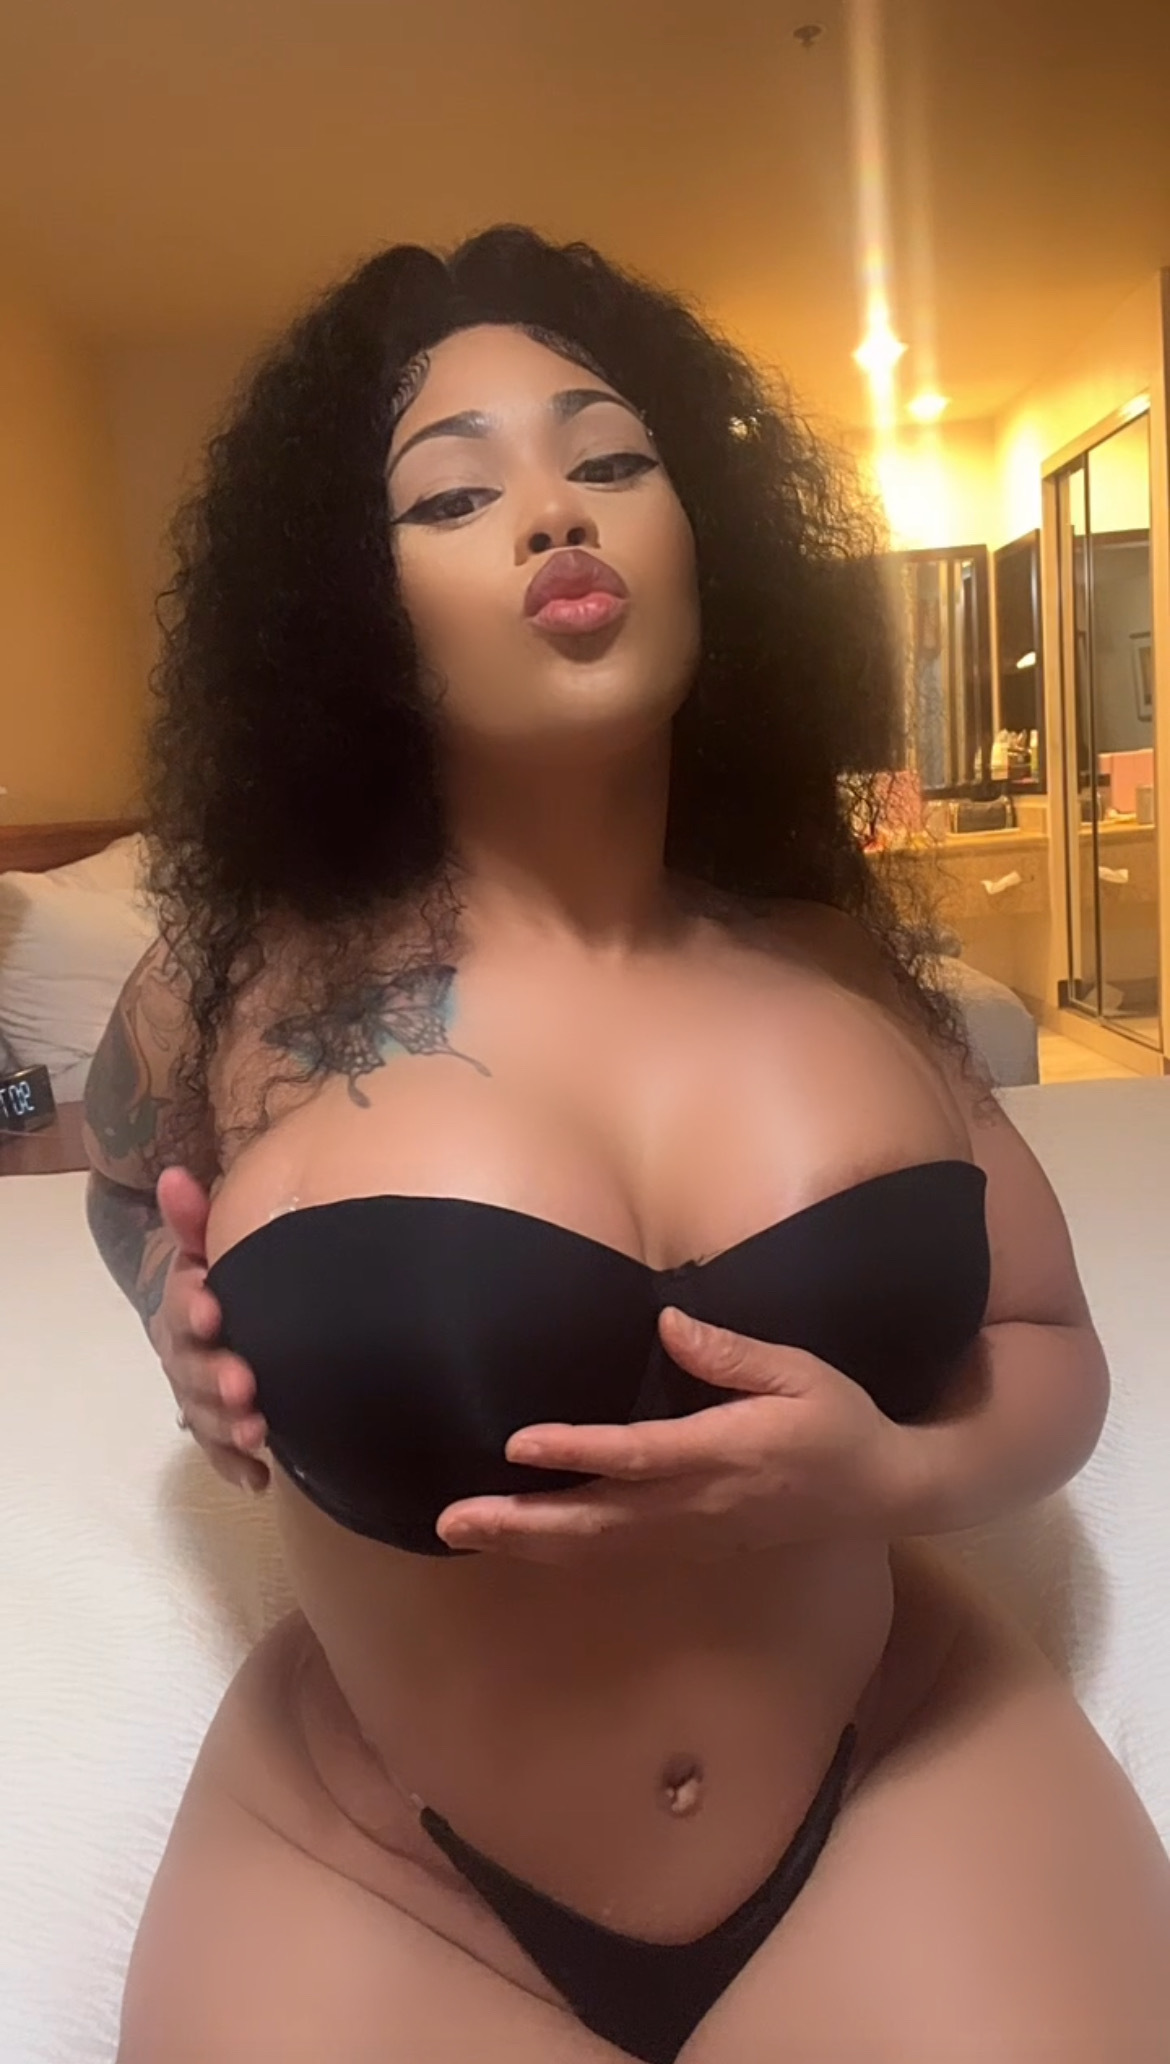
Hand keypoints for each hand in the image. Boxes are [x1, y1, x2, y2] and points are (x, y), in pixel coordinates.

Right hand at [154, 1166, 267, 1491]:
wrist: (213, 1317)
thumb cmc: (224, 1276)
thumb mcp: (210, 1245)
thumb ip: (195, 1218)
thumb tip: (174, 1176)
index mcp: (184, 1305)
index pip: (179, 1303)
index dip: (191, 1305)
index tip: (212, 1305)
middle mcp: (184, 1353)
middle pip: (190, 1369)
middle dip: (214, 1377)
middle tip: (245, 1383)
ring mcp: (198, 1394)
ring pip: (202, 1415)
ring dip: (226, 1426)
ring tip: (257, 1429)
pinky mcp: (218, 1428)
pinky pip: (221, 1452)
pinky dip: (237, 1466)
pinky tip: (260, 1478)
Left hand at [436, 1306, 916, 1561]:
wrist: (880, 1492)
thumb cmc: (839, 1422)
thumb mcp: (799, 1371)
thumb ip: (730, 1353)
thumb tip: (667, 1322)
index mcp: (726, 1453)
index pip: (639, 1455)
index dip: (578, 1451)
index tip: (519, 1444)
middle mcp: (700, 1503)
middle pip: (599, 1521)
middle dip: (523, 1522)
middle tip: (453, 1520)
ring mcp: (693, 1534)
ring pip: (598, 1549)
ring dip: (528, 1543)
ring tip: (464, 1533)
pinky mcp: (691, 1546)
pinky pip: (614, 1556)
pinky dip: (561, 1553)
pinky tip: (519, 1544)